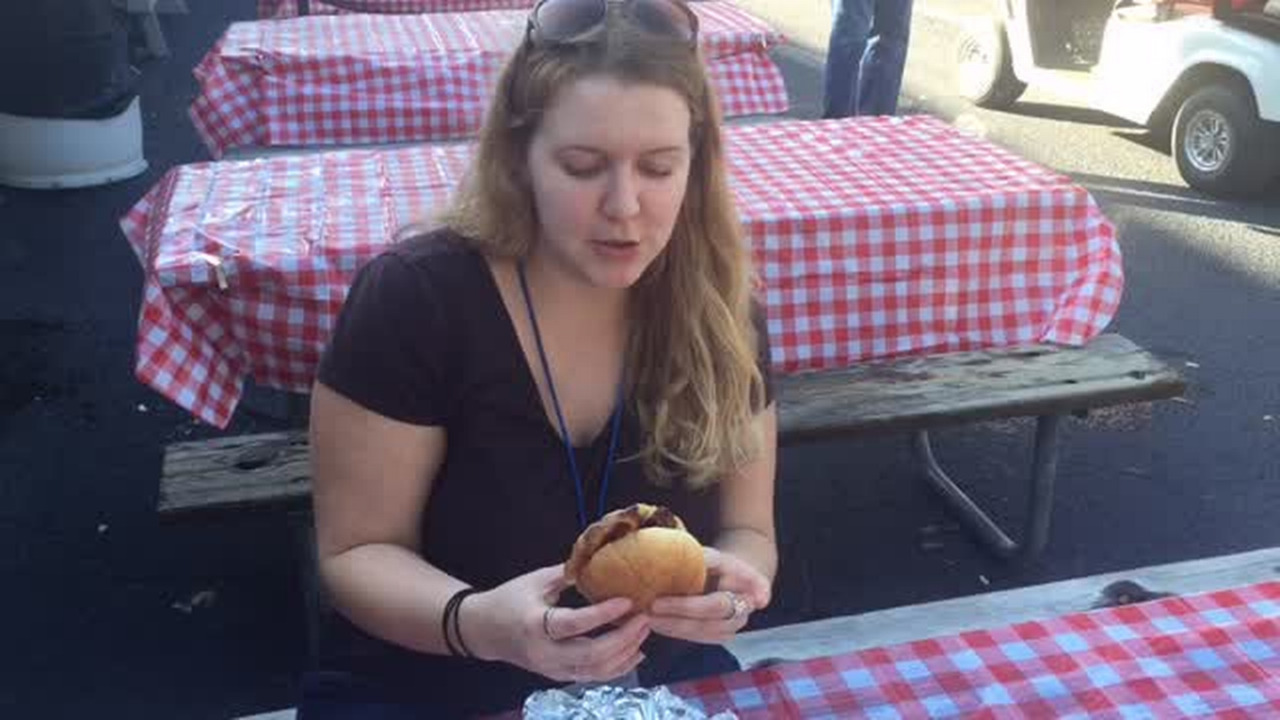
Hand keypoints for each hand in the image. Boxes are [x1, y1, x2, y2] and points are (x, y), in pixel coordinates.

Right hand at [464, 566, 650, 683]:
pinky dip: (616, 667)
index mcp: (535, 624)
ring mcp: (551, 669)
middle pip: (590, 655)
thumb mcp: (536, 580)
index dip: (603, 614)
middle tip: (644, 618)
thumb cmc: (509, 599)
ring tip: (644, 632)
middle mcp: (544, 653)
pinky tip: (634, 652)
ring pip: (595, 671)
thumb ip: (568, 573)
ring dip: (624, 654)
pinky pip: (592, 676)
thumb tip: (601, 558)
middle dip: (623, 639)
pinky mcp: (558, 675)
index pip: (574, 624)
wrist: (483, 630)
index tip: (628, 601)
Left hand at [647, 546, 771, 643]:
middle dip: (683, 610)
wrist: (716, 580)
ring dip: (674, 625)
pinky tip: (655, 624)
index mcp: (747, 578)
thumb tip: (702, 563)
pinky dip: (674, 632)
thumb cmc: (708, 564)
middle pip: (716, 610)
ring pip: (705, 629)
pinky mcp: (719, 637)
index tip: (759, 599)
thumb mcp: (707, 555)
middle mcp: (745, 605)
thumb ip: (703, 559)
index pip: (752, 581)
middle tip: (654, 604)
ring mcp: (734, 625)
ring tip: (647, 617)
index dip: (756, 589)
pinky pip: (698, 638)